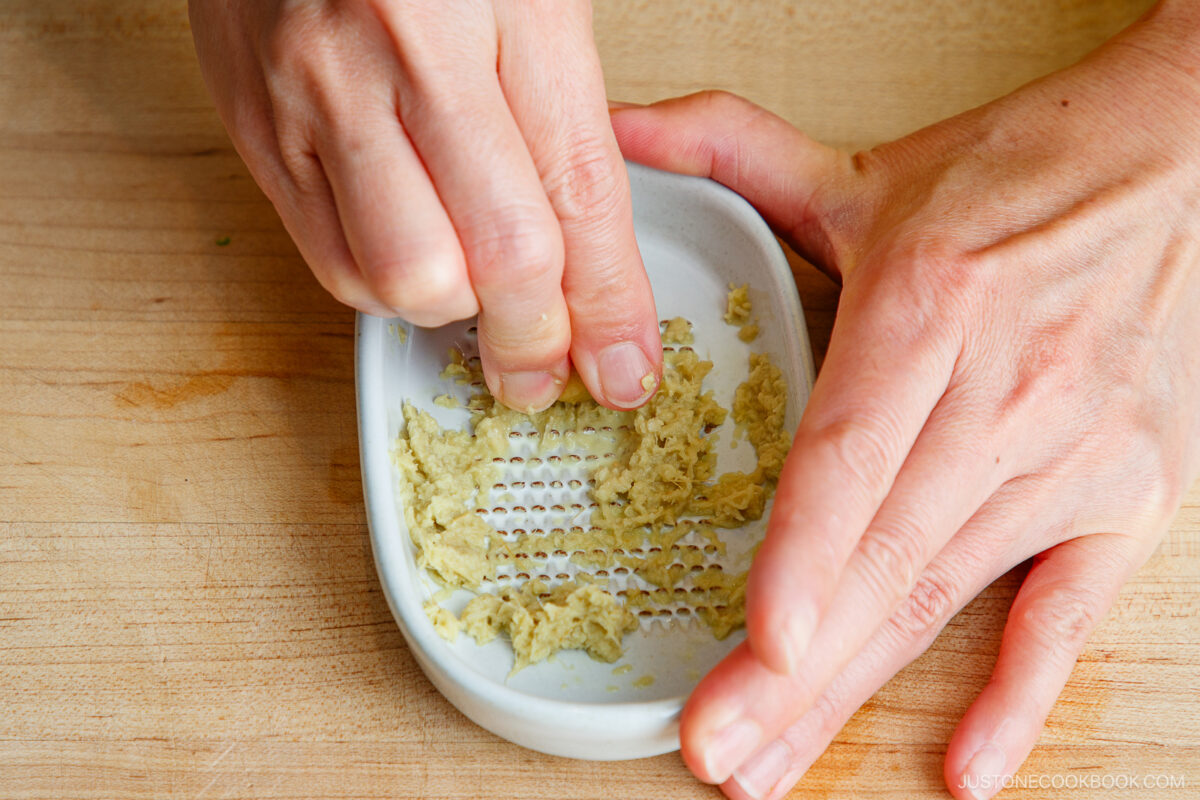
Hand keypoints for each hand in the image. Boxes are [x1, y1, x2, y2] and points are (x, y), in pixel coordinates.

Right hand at [188, 0, 661, 411]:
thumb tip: (598, 258)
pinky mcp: (259, 132)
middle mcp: (397, 56)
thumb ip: (567, 120)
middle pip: (496, 257)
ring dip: (459, 311)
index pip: (577, 191)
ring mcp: (315, 98)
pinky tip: (415, 256)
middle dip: (538, 337)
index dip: (611, 300)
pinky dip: (386, 290)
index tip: (626, 362)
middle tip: (551, 363)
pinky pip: (332, 262)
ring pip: (406, 279)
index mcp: (495, 5)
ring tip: (479, 289)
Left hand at [613, 4, 1199, 797]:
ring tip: (773, 767)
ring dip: (859, 693)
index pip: (854, 454)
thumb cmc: (1024, 173)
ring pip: (948, 594)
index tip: (761, 642)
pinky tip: (966, 770)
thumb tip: (615, 127)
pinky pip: (1071, 612)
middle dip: (796, 670)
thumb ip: (730, 149)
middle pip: (885, 555)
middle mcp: (1004, 393)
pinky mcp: (1127, 492)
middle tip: (718, 753)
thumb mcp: (870, 168)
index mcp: (929, 308)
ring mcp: (1071, 453)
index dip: (806, 553)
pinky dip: (1022, 695)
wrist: (1188, 159)